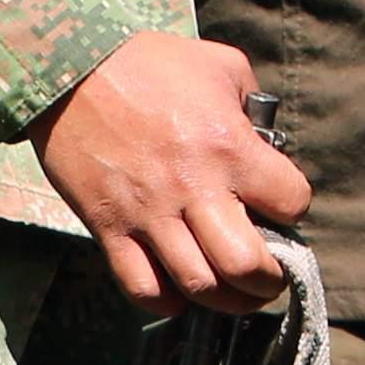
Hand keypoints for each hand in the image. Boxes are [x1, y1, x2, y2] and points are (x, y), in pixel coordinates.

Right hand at [28, 30, 312, 313]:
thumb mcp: (221, 65)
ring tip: (230, 293)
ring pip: (196, 284)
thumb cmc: (149, 64)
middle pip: (244, 264)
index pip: (290, 202)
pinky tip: (176, 293)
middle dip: (266, 279)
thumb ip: (252, 105)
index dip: (293, 210)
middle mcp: (193, 188)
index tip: (281, 209)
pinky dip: (165, 301)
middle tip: (267, 276)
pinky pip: (140, 286)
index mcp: (230, 147)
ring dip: (223, 300)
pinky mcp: (108, 228)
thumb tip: (263, 141)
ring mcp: (147, 214)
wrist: (70, 71)